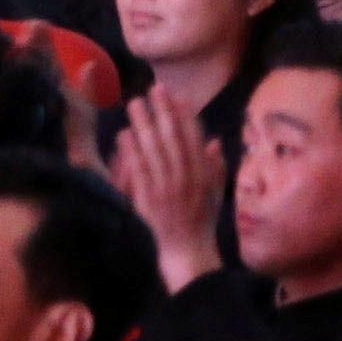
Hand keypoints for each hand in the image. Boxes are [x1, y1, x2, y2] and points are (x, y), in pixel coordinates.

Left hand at [109, 88, 234, 293]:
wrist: (189, 251)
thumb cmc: (202, 222)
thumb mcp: (216, 191)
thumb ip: (215, 164)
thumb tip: (213, 140)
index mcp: (204, 171)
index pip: (193, 136)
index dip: (184, 114)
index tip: (176, 95)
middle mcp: (186, 175)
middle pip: (173, 137)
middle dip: (163, 111)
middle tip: (153, 89)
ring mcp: (167, 186)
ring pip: (155, 149)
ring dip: (144, 124)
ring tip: (135, 104)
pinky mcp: (149, 198)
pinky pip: (140, 170)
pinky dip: (132, 152)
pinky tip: (125, 135)